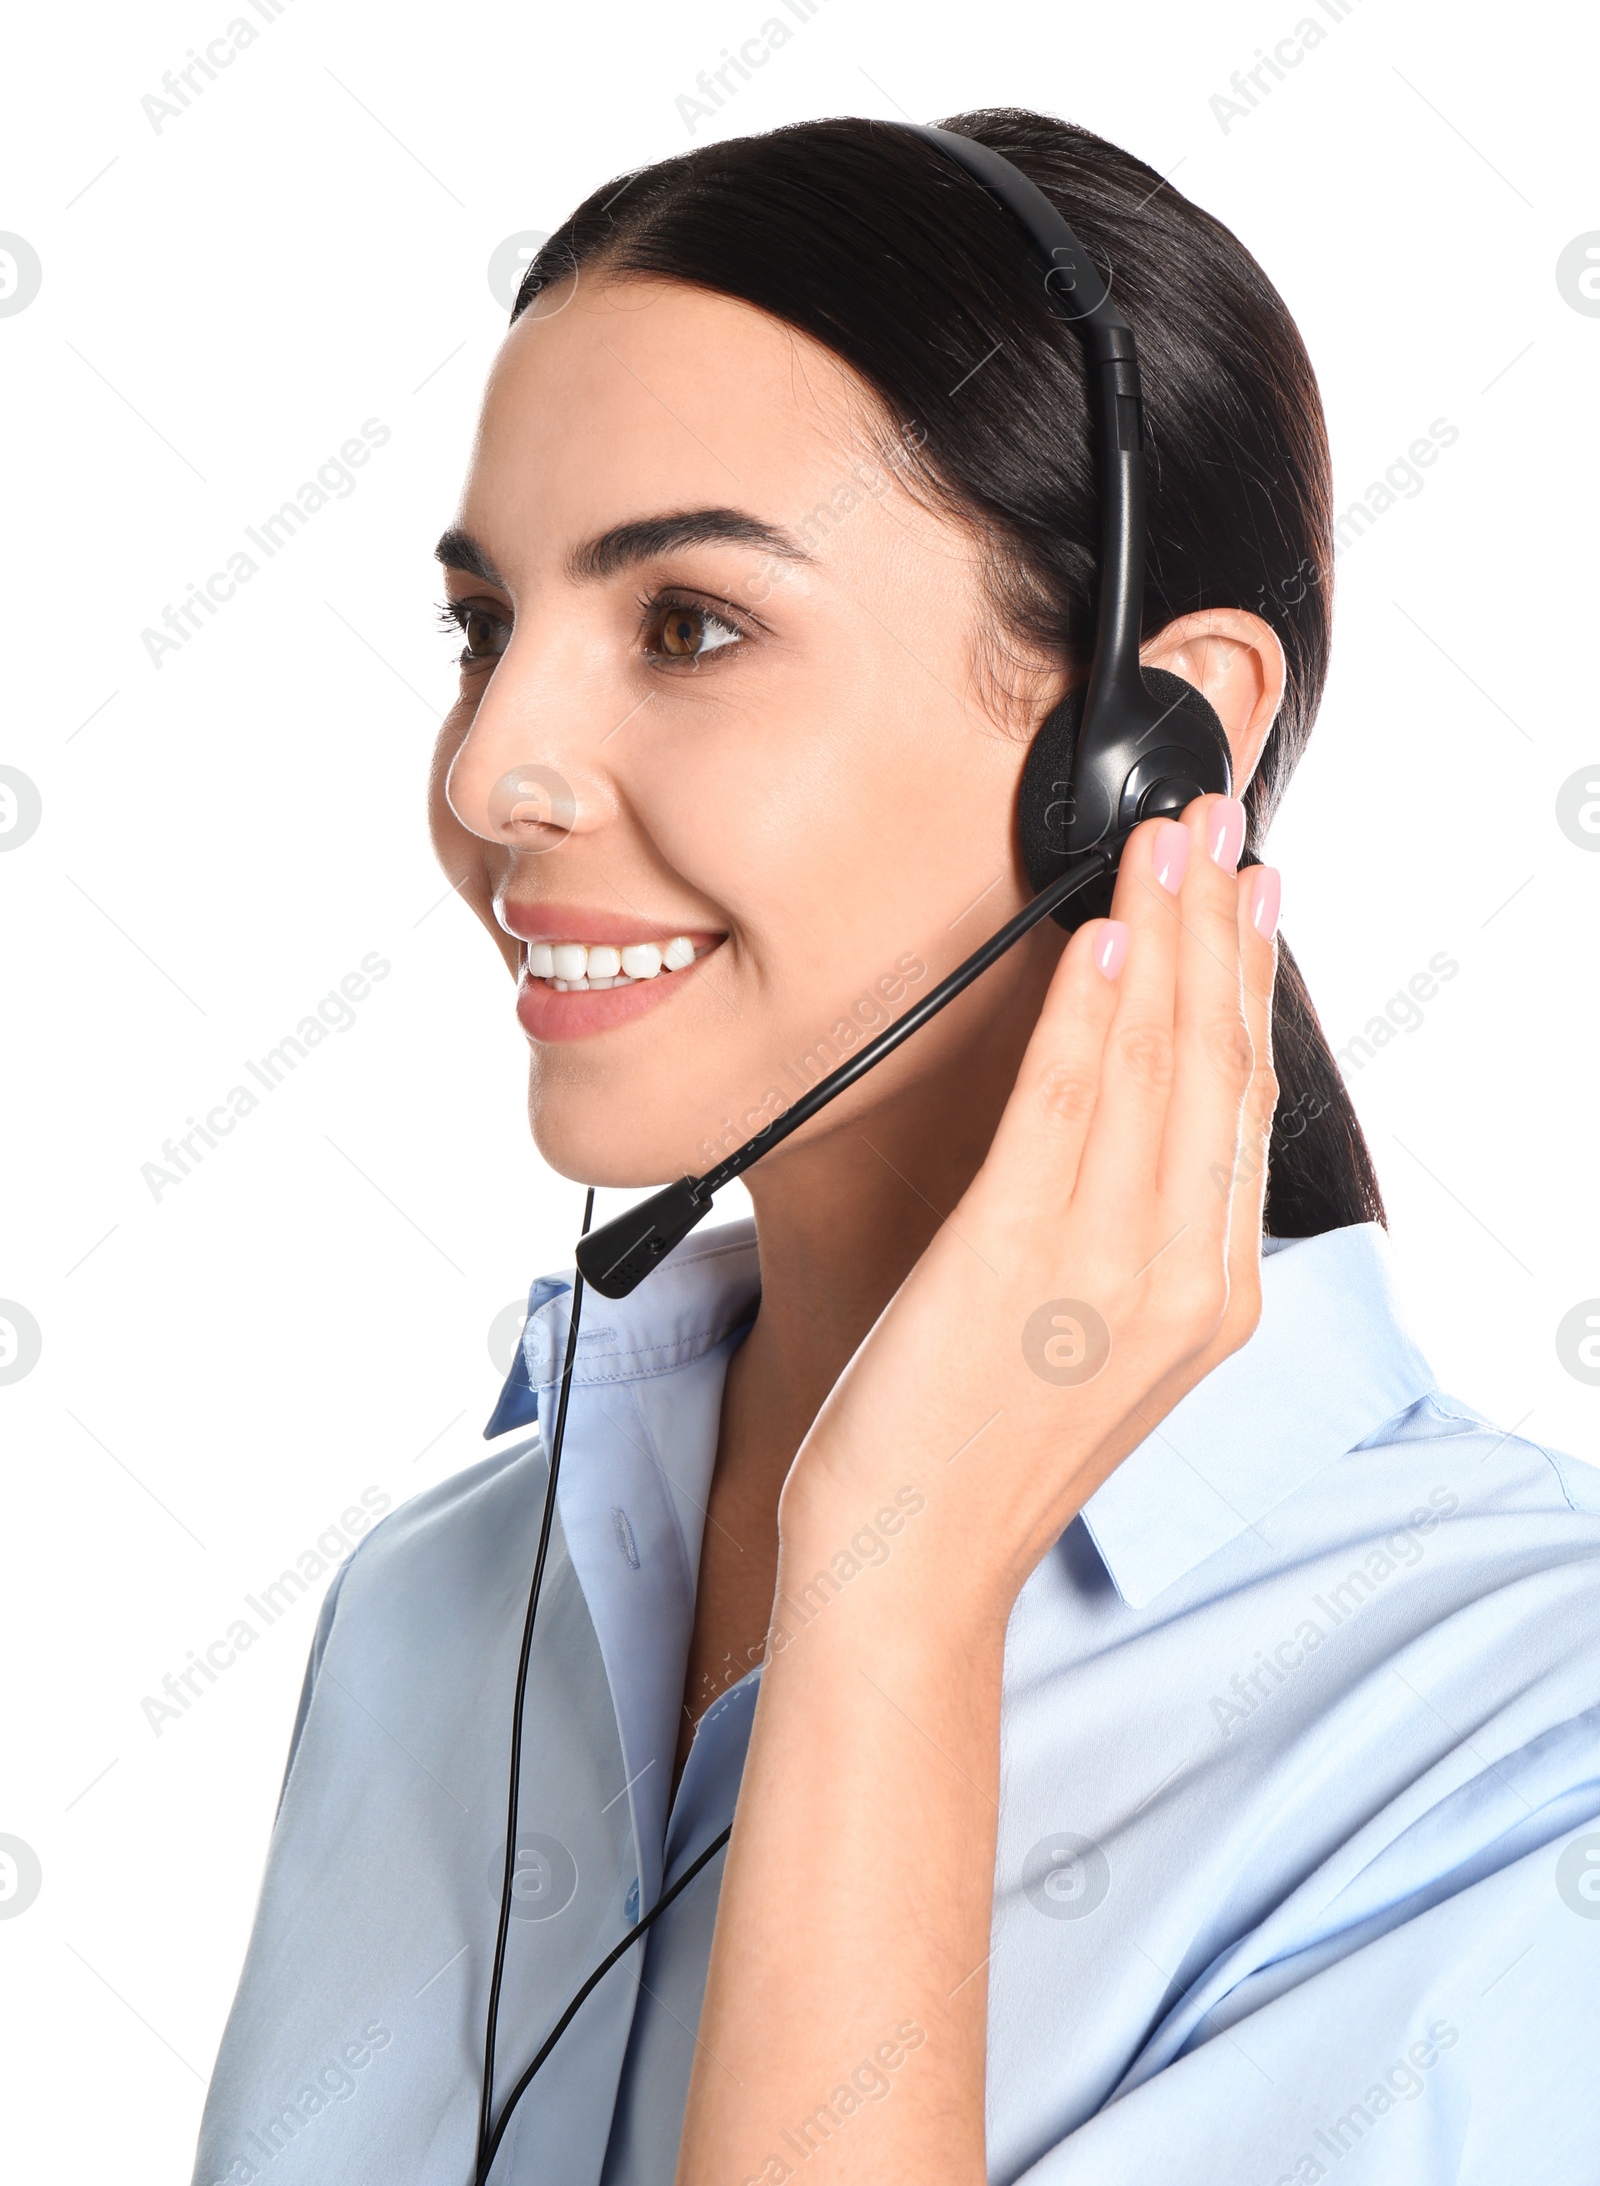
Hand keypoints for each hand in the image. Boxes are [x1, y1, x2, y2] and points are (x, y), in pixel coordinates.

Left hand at [778, 790, 1280, 1630]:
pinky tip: (1099, 939)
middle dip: (1220, 928)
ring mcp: (1104, 1270)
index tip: (1248, 897)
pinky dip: (1085, 1014)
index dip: (1247, 985)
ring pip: (1153, 1067)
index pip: (1241, 1106)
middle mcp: (1180, 1278)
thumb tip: (1132, 1120)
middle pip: (1215, 1065)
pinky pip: (1061, 1107)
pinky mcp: (1011, 1258)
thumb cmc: (979, 1455)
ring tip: (1167, 845)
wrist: (911, 1566)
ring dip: (1164, 936)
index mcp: (1209, 1297)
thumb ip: (1136, 1240)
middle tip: (1218, 825)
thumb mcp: (1094, 1346)